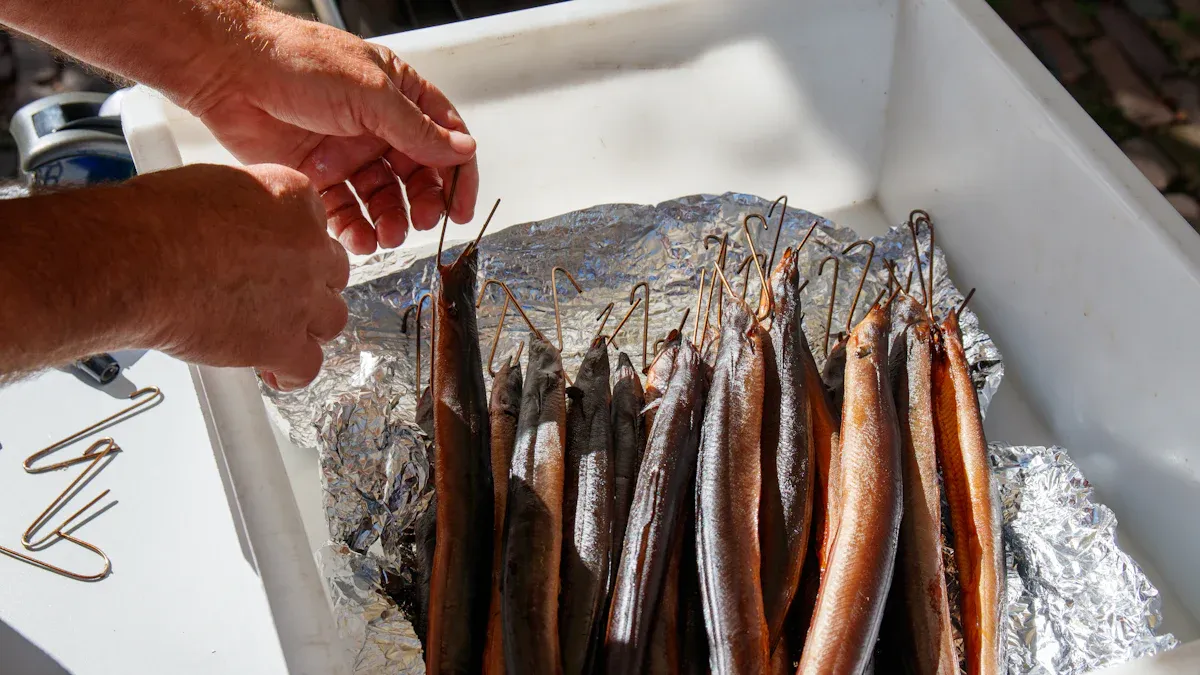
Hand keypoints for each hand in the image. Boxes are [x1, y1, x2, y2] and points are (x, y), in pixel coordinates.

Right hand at [130, 163, 349, 390]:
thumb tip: (237, 226)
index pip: (315, 227)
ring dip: (308, 327)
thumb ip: (243, 209)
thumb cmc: (153, 220)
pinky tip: (277, 373)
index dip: (296, 249)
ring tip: (281, 332)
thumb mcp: (212, 187)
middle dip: (309, 286)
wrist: (135, 260)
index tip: (279, 260)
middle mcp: (308, 246)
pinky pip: (308, 366)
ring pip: (330, 320)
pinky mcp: (282, 342)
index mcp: (292, 198)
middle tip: (281, 296)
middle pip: (331, 274)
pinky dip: (293, 374)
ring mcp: (301, 297)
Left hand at [183, 10, 478, 254]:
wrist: (230, 70)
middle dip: (422, 204)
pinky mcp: (318, 175)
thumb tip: (462, 150)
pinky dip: (355, 229)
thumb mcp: (370, 94)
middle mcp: (378, 126)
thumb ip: (418, 130)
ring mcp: (348, 152)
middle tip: (420, 223)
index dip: (457, 175)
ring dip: (390, 221)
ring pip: (383, 199)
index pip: (445, 139)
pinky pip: (346, 211)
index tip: (459, 209)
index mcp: (400, 97)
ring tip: (387, 236)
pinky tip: (358, 239)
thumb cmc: (296, 61)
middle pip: (417, 176)